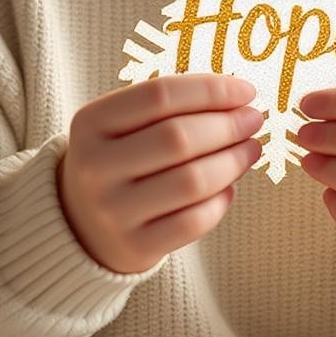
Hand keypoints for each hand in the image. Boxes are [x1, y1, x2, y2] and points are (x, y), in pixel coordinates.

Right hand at [58, 71, 264, 274]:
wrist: (82, 223)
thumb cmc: (120, 160)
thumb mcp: (124, 125)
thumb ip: (172, 107)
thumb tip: (240, 99)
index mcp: (91, 123)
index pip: (159, 95)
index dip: (210, 90)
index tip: (246, 91)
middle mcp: (95, 167)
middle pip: (178, 138)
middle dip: (228, 126)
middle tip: (253, 120)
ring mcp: (113, 210)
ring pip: (192, 181)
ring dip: (233, 162)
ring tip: (250, 150)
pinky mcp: (134, 245)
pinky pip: (194, 221)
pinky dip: (220, 201)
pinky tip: (228, 188)